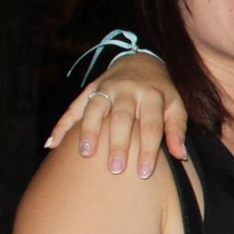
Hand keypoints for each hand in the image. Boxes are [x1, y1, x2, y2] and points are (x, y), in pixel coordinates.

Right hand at [44, 53, 187, 177]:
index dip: (148, 149)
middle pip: (121, 118)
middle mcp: (127, 90)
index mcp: (151, 95)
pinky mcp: (90, 89)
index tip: (144, 173)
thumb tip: (180, 156)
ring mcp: (106, 87)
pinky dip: (62, 125)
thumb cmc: (161, 92)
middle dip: (118, 143)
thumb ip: (177, 129)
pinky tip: (52, 144)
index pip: (150, 125)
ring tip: (85, 154)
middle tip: (115, 169)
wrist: (140, 61)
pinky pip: (73, 107)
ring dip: (88, 131)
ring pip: (95, 108)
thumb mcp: (176, 105)